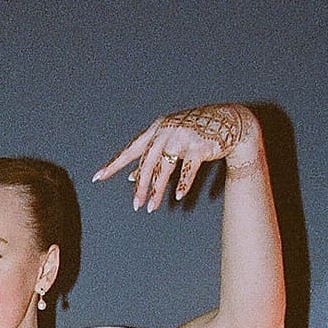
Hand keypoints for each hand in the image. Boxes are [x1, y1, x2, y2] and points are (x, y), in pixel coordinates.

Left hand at [93, 103, 260, 210]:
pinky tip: (178, 196)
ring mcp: (182, 138)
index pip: (131, 150)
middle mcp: (166, 132)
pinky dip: (183, 184)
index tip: (97, 177)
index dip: (114, 164)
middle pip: (146, 164)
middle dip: (140, 187)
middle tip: (135, 205)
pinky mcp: (199, 146)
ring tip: (151, 207)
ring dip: (157, 191)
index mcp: (156, 129)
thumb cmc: (195, 132)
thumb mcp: (170, 141)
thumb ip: (152, 156)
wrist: (230, 120)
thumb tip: (131, 177)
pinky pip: (187, 170)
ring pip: (164, 169)